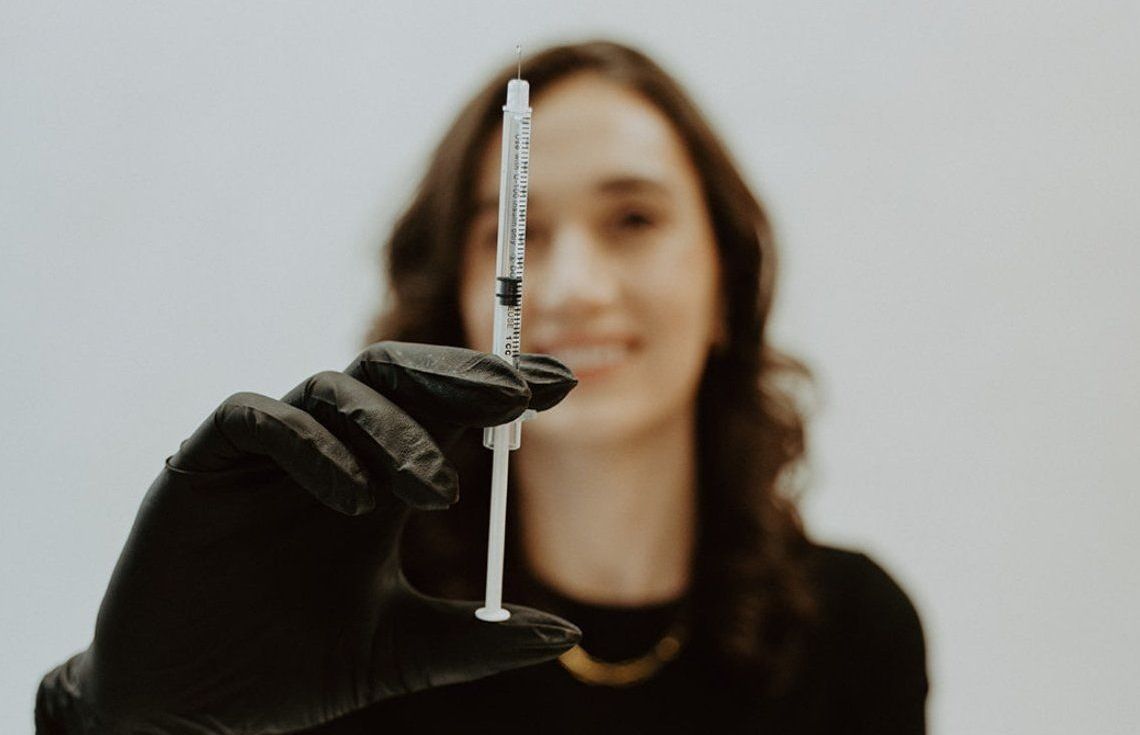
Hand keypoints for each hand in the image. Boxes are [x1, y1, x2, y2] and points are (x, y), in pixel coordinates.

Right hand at [36, 342, 578, 734]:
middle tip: (516, 393)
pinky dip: (310, 444)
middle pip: (398, 376)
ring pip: (335, 387)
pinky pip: (258, 418)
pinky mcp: (205, 462)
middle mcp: (331, 454)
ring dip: (393, 428)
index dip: (500, 391)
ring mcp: (270, 454)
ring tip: (434, 490)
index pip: (447, 413)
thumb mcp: (397, 654)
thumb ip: (477, 642)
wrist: (185, 709)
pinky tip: (352, 499)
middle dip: (460, 377)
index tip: (562, 382)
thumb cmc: (287, 673)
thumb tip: (570, 636)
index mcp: (379, 484)